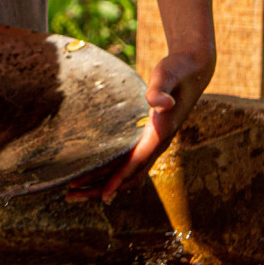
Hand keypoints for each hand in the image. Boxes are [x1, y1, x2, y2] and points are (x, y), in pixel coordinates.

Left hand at [67, 46, 214, 202]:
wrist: (193, 68)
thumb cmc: (177, 69)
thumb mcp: (167, 75)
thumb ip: (160, 89)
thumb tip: (160, 103)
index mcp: (160, 133)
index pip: (137, 163)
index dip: (118, 180)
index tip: (102, 195)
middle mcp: (157, 144)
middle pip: (129, 177)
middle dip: (101, 188)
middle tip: (70, 195)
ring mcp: (153, 144)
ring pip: (128, 174)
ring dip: (102, 184)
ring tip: (74, 190)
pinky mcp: (148, 139)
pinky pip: (128, 164)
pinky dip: (110, 174)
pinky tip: (93, 174)